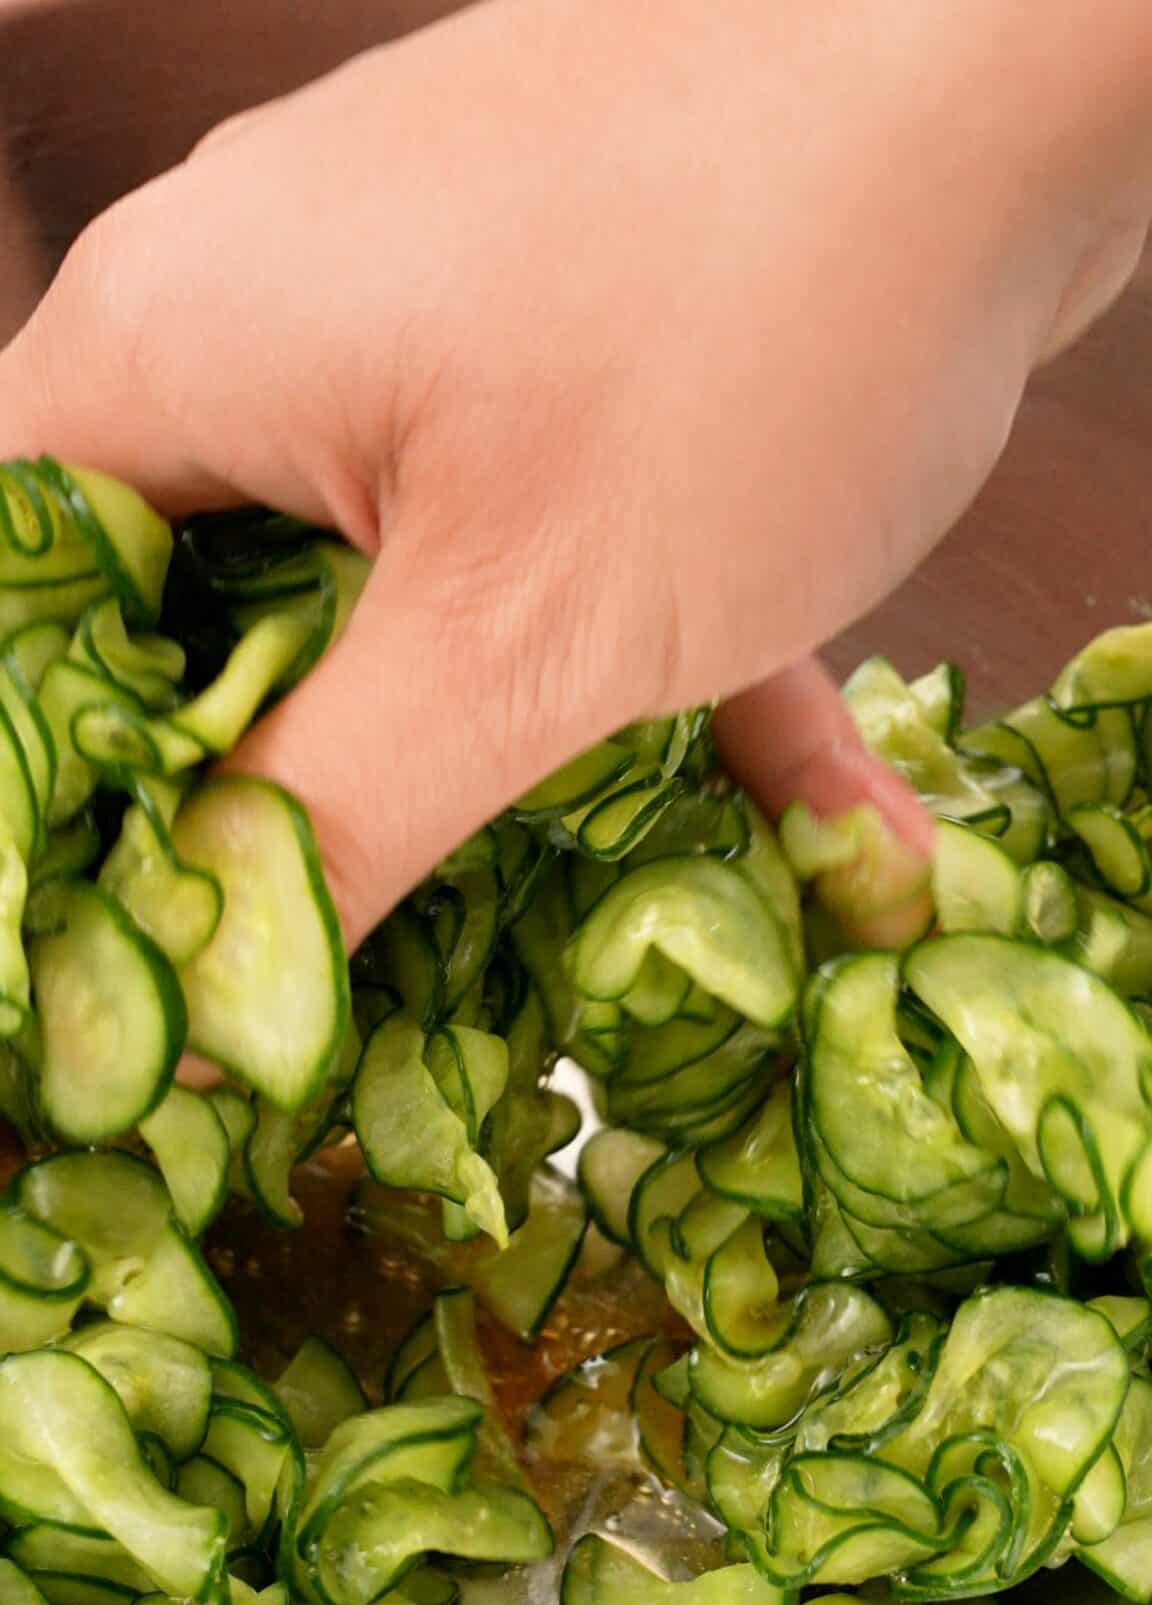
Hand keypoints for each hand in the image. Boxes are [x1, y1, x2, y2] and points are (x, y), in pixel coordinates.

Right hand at [0, 0, 1147, 953]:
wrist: (1019, 48)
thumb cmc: (747, 315)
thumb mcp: (517, 636)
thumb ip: (329, 821)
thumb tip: (203, 983)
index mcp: (168, 358)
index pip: (27, 608)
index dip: (76, 790)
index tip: (171, 929)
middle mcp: (266, 311)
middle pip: (211, 616)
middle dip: (312, 796)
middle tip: (379, 953)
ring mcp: (430, 308)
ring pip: (410, 593)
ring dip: (523, 754)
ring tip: (603, 912)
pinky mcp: (576, 328)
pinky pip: (570, 539)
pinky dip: (669, 667)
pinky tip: (826, 809)